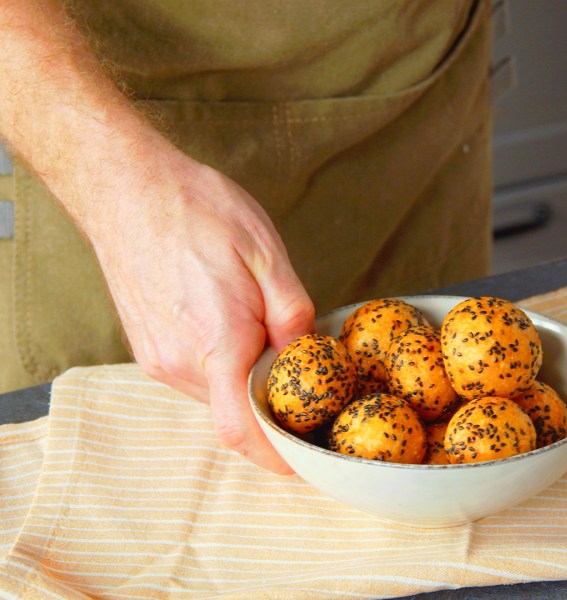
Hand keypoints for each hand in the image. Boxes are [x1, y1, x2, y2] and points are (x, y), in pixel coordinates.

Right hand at [86, 151, 314, 473]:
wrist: (128, 189)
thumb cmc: (199, 212)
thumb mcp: (267, 255)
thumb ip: (293, 315)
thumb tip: (306, 356)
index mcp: (216, 343)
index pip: (243, 429)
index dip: (275, 455)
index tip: (302, 461)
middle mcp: (179, 363)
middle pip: (234, 413)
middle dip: (272, 407)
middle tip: (306, 382)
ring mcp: (157, 359)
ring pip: (214, 396)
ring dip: (245, 384)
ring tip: (268, 342)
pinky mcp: (147, 349)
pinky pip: (195, 377)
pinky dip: (222, 370)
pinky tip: (236, 331)